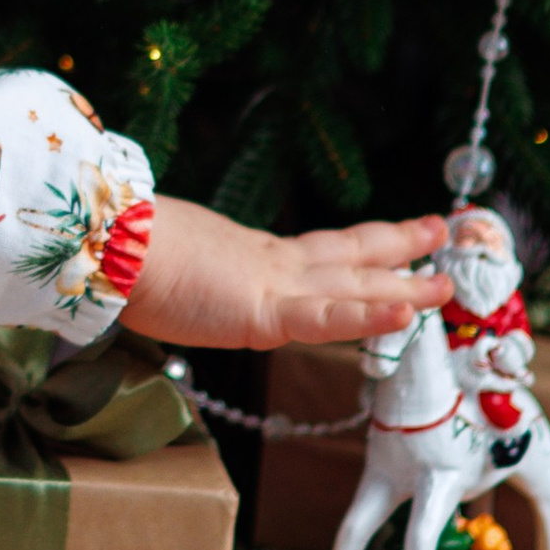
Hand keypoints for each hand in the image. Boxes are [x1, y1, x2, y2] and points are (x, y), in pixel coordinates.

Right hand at [121, 196, 449, 351]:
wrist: (104, 245)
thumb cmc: (119, 255)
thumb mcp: (162, 266)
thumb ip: (179, 276)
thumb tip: (154, 277)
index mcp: (247, 255)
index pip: (314, 252)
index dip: (353, 247)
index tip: (384, 238)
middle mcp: (270, 264)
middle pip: (348, 253)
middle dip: (395, 246)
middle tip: (435, 230)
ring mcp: (272, 284)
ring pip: (355, 285)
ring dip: (404, 284)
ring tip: (445, 282)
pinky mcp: (265, 310)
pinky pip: (328, 319)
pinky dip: (370, 317)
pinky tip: (406, 313)